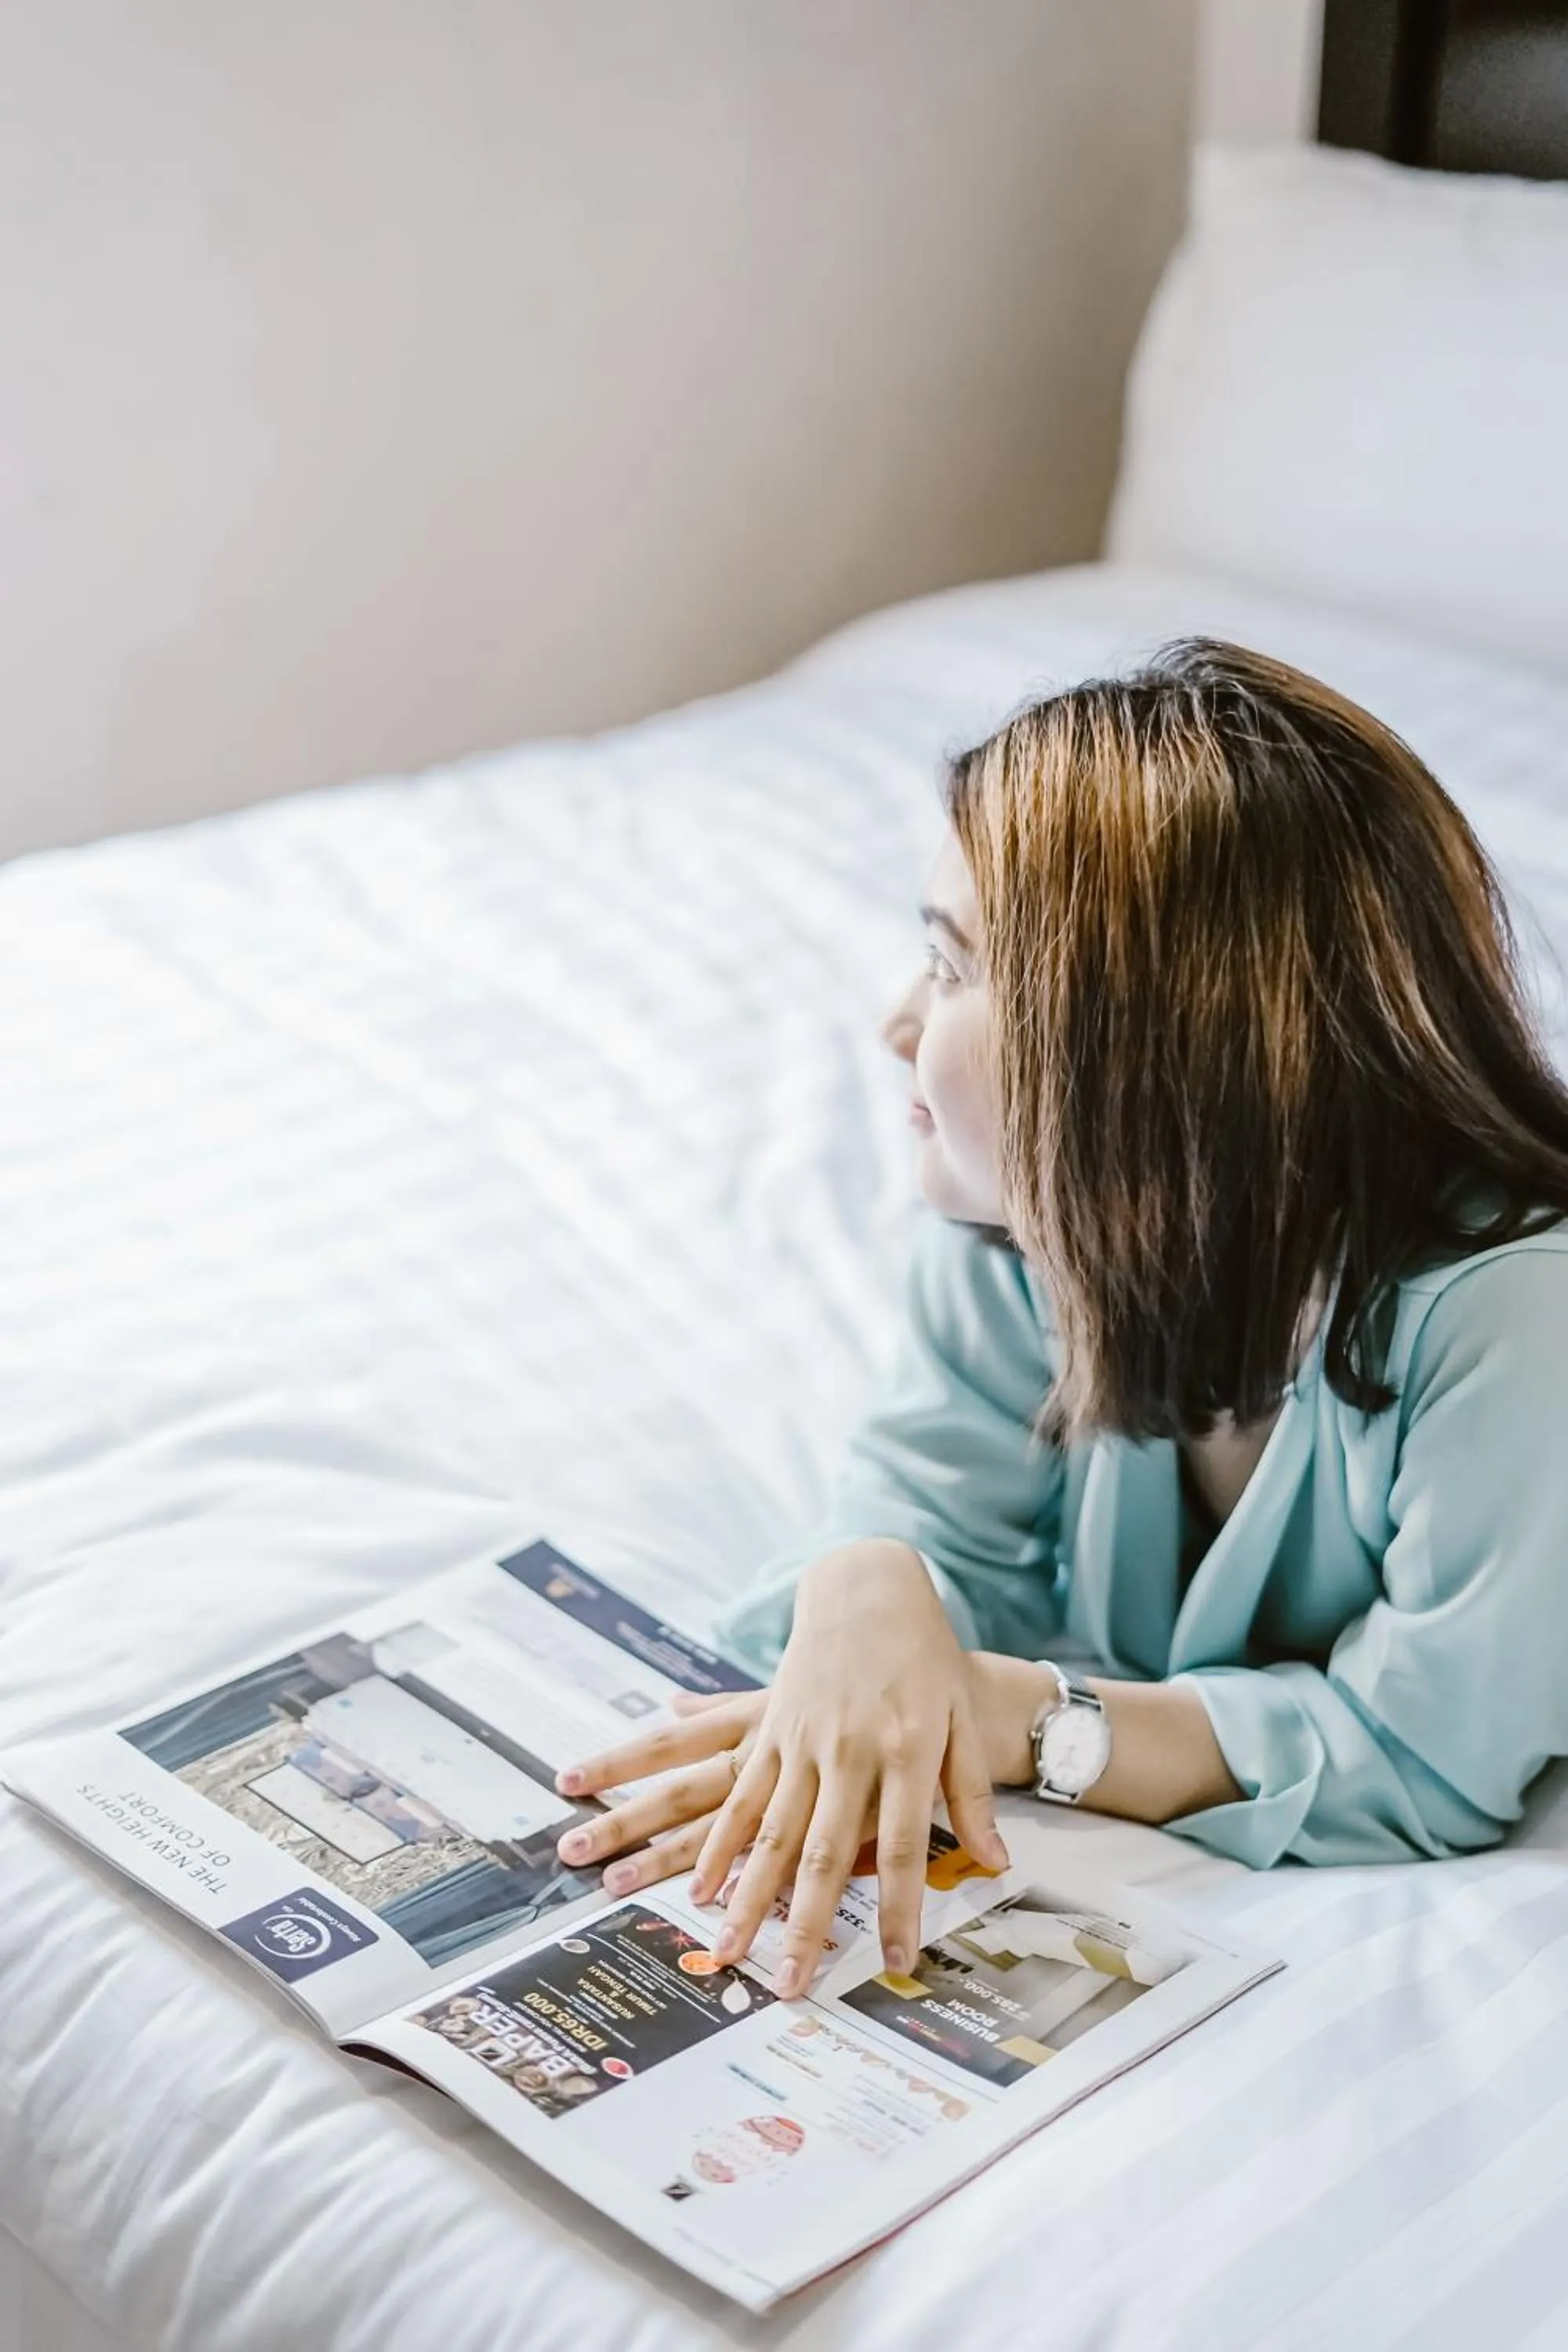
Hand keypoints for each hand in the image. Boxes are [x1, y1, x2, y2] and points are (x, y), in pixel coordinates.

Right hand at [553, 1540, 1011, 1994]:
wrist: (866, 1587)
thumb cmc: (924, 1656)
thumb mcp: (960, 1718)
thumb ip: (971, 1794)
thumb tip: (996, 1864)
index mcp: (905, 1750)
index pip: (906, 1846)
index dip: (903, 1908)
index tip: (897, 1964)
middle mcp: (849, 1751)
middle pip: (826, 1853)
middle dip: (807, 1925)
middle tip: (791, 1986)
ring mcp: (801, 1741)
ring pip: (771, 1833)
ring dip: (748, 1898)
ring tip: (728, 1951)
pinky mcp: (770, 1730)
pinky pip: (740, 1796)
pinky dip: (717, 1844)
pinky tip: (701, 1887)